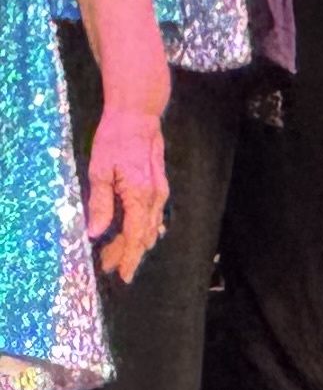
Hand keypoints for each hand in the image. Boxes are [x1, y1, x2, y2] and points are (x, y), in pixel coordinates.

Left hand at [82, 102, 168, 280]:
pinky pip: (156, 214)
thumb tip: (95, 233)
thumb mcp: (100, 171)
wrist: (138, 116)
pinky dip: (147, 228)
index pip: (135, 236)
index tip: (121, 274)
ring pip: (151, 226)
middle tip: (110, 266)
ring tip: (119, 254)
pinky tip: (143, 233)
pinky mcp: (159, 184)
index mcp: (140, 196)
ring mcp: (160, 190)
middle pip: (143, 235)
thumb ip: (100, 204)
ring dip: (136, 242)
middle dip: (128, 253)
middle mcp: (154, 197)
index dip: (127, 256)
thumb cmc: (115, 140)